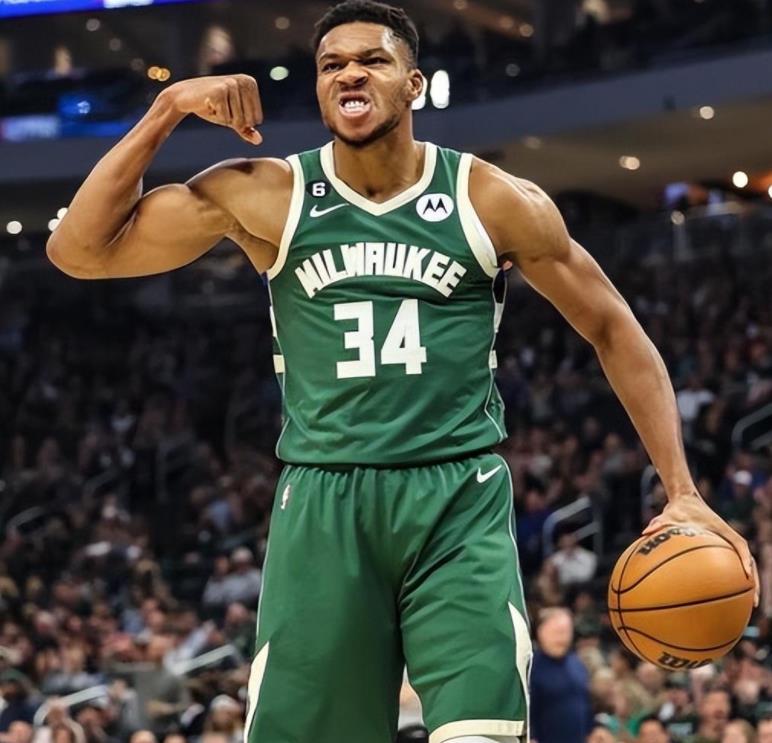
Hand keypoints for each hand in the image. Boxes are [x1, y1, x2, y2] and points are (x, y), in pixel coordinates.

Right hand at [164, 75, 262, 144]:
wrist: (184, 96)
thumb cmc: (212, 106)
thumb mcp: (233, 118)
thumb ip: (247, 129)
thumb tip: (259, 141)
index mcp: (250, 84)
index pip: (256, 118)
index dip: (241, 121)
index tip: (228, 108)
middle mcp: (243, 81)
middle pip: (248, 120)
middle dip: (233, 120)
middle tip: (220, 107)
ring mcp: (231, 85)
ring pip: (237, 120)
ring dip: (224, 118)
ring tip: (215, 105)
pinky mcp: (219, 92)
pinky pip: (225, 119)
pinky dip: (216, 117)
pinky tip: (208, 104)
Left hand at [643, 492, 759, 605]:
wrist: (684, 500)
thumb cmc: (677, 510)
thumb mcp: (668, 516)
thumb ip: (658, 523)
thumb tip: (645, 532)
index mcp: (722, 530)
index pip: (740, 546)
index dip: (745, 561)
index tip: (746, 576)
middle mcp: (729, 539)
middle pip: (749, 562)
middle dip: (753, 583)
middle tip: (753, 603)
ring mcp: (728, 545)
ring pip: (745, 567)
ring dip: (748, 585)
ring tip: (748, 606)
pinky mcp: (722, 549)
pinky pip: (731, 566)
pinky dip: (732, 580)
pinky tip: (725, 597)